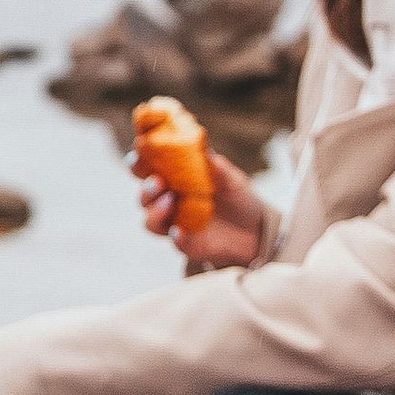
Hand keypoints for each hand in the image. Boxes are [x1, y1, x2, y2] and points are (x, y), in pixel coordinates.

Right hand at [134, 143, 266, 271]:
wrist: (256, 228)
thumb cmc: (237, 196)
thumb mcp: (231, 178)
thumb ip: (217, 167)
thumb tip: (206, 150)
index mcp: (173, 179)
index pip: (146, 169)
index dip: (137, 162)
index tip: (139, 154)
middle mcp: (168, 201)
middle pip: (144, 197)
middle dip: (145, 190)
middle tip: (157, 182)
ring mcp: (175, 224)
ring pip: (150, 222)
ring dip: (154, 213)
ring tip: (170, 202)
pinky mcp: (186, 244)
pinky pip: (174, 242)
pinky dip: (176, 237)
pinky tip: (180, 232)